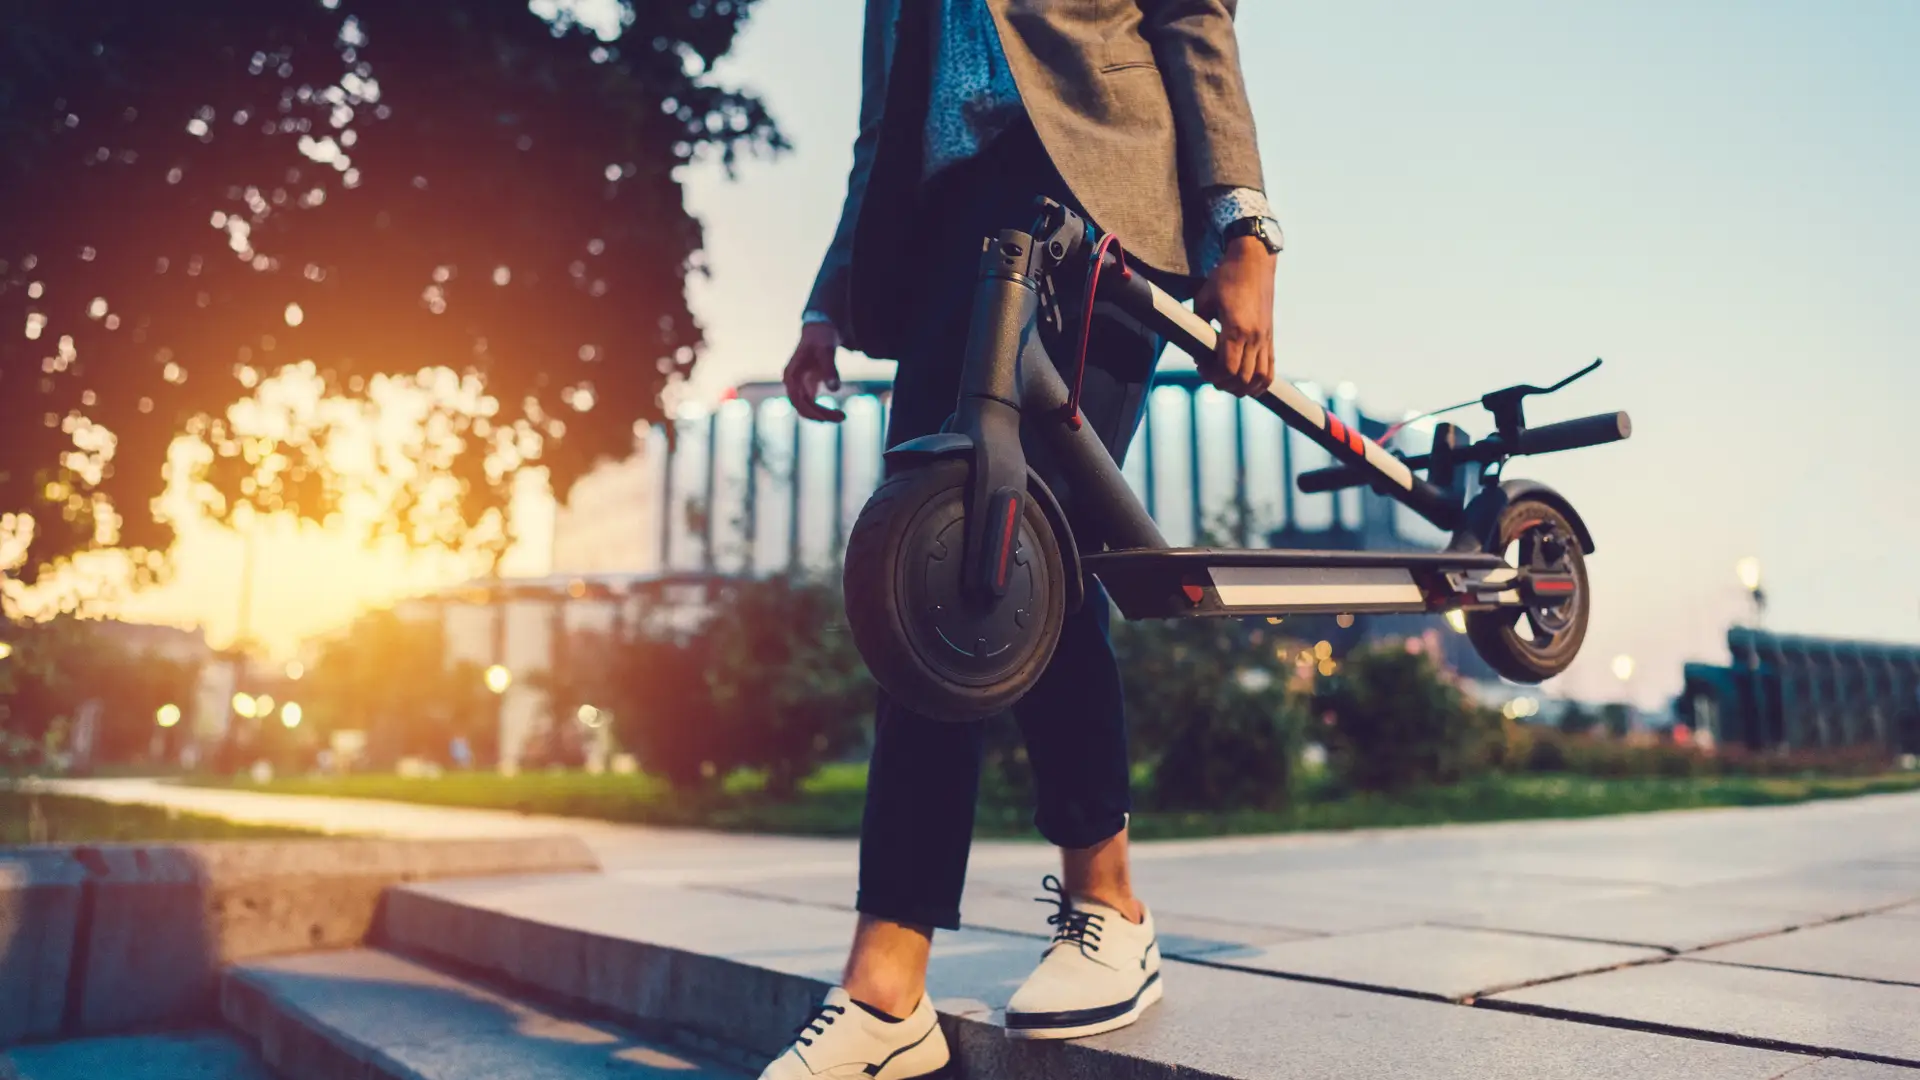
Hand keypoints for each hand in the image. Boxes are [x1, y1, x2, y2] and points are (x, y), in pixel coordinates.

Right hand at [783, 320, 845, 422]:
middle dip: (821, 415)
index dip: (813, 411)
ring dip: (822, 414)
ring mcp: (798, 385)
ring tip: (842, 416)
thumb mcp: (827, 352)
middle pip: (802, 407)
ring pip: (807, 407)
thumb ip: (830, 370)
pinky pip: (811, 404)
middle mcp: (791, 382)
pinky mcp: (806, 386)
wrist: (820, 330)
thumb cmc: (822, 338)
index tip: (829, 417)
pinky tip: (837, 414)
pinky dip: (822, 410)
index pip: (798, 400)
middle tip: (842, 417)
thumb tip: (835, 390)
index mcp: (791, 375)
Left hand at [1193, 236, 1276, 396]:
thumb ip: (1198, 325)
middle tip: (1210, 375)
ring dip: (1243, 388)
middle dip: (1224, 384)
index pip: (1227, 368)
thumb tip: (1197, 348)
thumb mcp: (1203, 299)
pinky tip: (1247, 383)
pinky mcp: (1270, 336)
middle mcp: (1255, 336)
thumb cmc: (1226, 276)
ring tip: (1228, 382)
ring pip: (1261, 378)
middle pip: (1243, 378)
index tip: (1200, 367)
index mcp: (1236, 328)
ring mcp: (1266, 337)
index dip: (1211, 375)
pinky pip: (1271, 368)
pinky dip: (1261, 382)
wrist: (1254, 259)